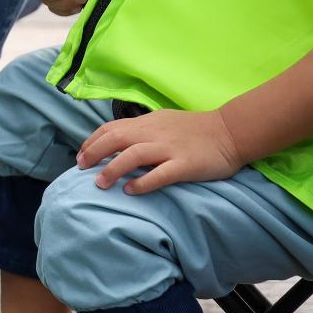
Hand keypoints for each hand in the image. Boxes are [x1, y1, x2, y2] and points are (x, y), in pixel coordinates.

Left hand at [77, 108, 243, 194]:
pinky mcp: (185, 164)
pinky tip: (130, 191)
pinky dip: (143, 182)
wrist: (231, 131)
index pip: (111, 128)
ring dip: (113, 169)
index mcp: (148, 122)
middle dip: (94, 153)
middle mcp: (155, 133)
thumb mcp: (164, 122)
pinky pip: (160, 173)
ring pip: (134, 155)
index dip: (92, 141)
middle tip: (80, 169)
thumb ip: (143, 130)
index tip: (81, 156)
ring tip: (100, 184)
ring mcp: (170, 148)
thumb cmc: (197, 129)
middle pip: (116, 138)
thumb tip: (119, 140)